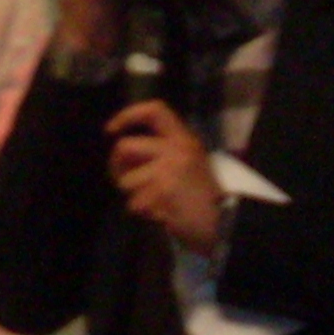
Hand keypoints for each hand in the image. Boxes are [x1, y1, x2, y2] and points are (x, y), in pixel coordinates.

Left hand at [109, 99, 224, 252]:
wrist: (222, 223)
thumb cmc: (201, 195)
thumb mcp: (190, 160)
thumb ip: (162, 150)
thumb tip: (123, 150)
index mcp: (183, 139)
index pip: (154, 111)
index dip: (127, 115)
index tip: (111, 129)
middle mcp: (176, 149)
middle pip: (124, 147)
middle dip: (116, 167)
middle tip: (124, 181)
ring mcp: (168, 170)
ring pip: (126, 181)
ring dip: (134, 196)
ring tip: (156, 202)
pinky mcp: (162, 193)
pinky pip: (134, 204)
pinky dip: (143, 213)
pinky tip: (162, 214)